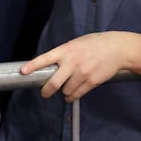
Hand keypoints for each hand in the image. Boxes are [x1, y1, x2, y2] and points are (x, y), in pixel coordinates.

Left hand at [21, 31, 140, 101]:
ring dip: (63, 92)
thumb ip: (63, 54)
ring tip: (65, 89)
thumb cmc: (94, 44)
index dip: (32, 66)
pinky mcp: (91, 82)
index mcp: (65, 50)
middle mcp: (72, 62)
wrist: (117, 48)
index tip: (23, 72)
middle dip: (46, 90)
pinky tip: (71, 95)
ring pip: (65, 90)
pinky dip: (72, 97)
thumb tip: (50, 65)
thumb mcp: (75, 44)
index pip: (44, 59)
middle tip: (44, 93)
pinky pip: (77, 94)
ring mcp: (82, 73)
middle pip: (53, 82)